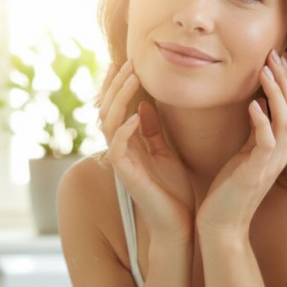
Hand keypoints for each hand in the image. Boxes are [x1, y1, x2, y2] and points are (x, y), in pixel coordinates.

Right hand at [99, 61, 193, 240]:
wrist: (178, 224)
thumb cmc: (173, 192)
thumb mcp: (165, 152)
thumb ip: (152, 131)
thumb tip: (145, 105)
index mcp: (129, 144)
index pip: (116, 108)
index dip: (118, 86)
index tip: (127, 62)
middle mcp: (120, 152)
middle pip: (108, 111)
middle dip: (116, 85)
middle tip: (128, 62)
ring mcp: (121, 164)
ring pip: (108, 124)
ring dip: (119, 99)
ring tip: (133, 78)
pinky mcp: (126, 176)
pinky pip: (118, 149)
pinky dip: (125, 130)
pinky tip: (137, 114)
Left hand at [197, 49, 286, 233]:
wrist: (222, 226)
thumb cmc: (229, 191)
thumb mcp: (244, 154)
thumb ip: (255, 131)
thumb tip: (259, 103)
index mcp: (278, 148)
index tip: (275, 56)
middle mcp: (281, 154)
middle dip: (286, 80)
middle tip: (273, 54)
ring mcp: (272, 164)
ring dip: (277, 93)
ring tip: (265, 69)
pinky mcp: (257, 173)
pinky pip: (266, 142)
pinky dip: (262, 121)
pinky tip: (254, 103)